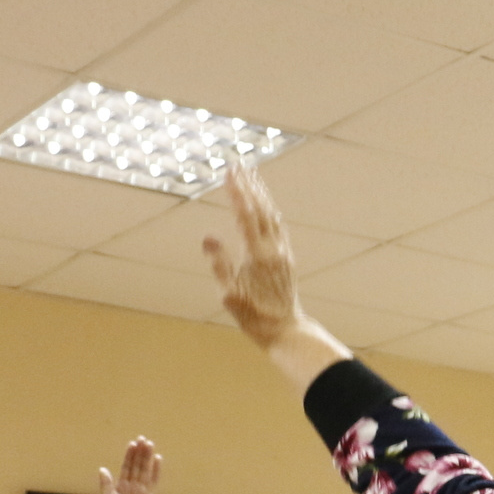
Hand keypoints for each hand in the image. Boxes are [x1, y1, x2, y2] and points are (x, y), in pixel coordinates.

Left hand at [99, 437, 161, 493]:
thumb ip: (106, 485)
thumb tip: (102, 469)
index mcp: (121, 484)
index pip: (126, 466)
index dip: (129, 455)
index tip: (132, 444)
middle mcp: (132, 484)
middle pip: (137, 465)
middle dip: (140, 452)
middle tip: (143, 439)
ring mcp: (142, 489)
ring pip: (145, 470)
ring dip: (148, 457)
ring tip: (150, 444)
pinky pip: (154, 481)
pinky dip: (156, 470)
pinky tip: (158, 459)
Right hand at [202, 166, 305, 348]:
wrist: (285, 329)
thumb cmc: (254, 316)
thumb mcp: (230, 294)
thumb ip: (220, 264)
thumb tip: (208, 236)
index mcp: (259, 255)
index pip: (247, 215)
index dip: (237, 192)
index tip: (229, 173)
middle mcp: (274, 249)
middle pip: (261, 209)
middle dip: (248, 185)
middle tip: (238, 164)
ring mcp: (282, 252)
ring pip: (271, 215)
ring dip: (261, 194)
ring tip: (251, 175)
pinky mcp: (285, 257)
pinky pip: (277, 226)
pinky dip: (268, 209)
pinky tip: (265, 204)